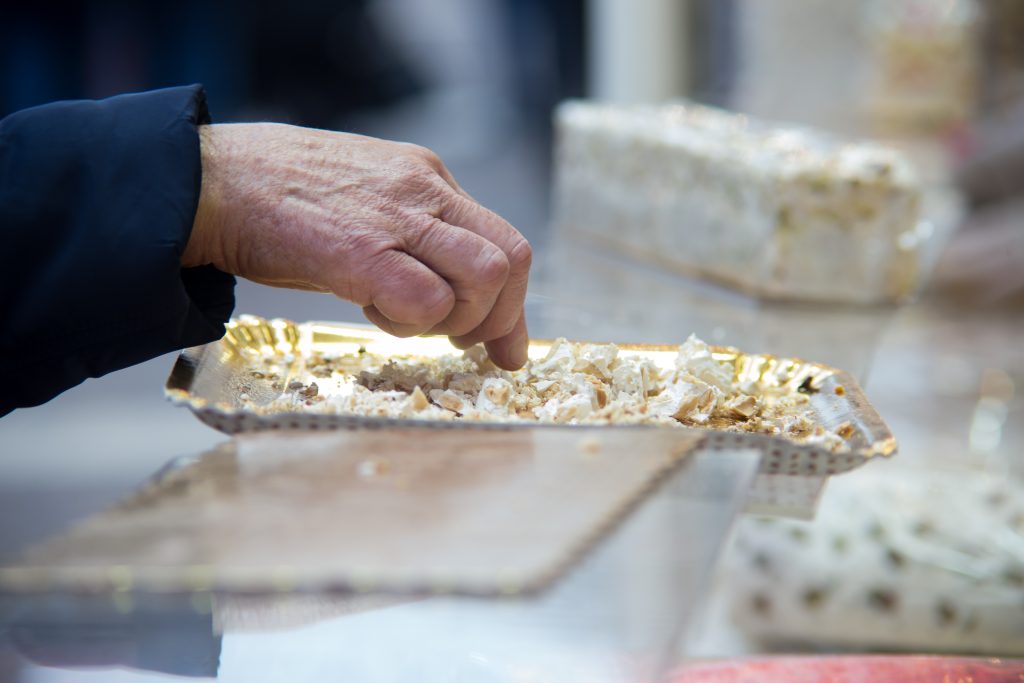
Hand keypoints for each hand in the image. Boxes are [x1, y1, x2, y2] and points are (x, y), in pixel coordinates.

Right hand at [183, 123, 531, 368]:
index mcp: (427, 176)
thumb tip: (445, 288)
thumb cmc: (277, 195)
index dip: (513, 303)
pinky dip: (411, 324)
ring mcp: (396, 217)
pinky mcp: (360, 251)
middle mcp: (424, 190)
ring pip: (484, 276)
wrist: (209, 179)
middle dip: (498, 318)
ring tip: (407, 321)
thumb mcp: (364, 197)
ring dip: (458, 320)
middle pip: (510, 259)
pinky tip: (371, 311)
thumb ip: (412, 233)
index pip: (504, 240)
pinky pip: (425, 300)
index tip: (505, 345)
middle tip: (461, 344)